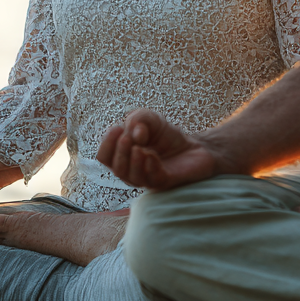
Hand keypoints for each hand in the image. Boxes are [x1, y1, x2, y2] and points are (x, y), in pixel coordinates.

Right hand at [97, 110, 220, 190]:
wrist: (195, 146)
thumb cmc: (167, 135)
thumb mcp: (151, 119)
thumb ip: (139, 118)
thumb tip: (134, 132)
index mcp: (123, 157)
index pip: (104, 157)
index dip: (107, 144)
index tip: (118, 128)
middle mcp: (132, 171)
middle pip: (116, 169)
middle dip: (119, 152)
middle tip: (127, 137)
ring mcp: (148, 178)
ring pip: (132, 178)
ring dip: (132, 162)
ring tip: (139, 148)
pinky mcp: (166, 182)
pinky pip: (153, 180)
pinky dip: (150, 167)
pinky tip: (151, 155)